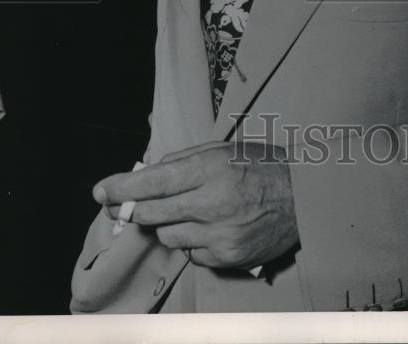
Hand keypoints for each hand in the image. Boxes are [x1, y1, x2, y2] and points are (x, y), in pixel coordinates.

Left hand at [92, 141, 298, 269]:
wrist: (305, 199)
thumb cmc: (262, 167)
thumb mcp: (225, 150)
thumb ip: (185, 160)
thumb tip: (147, 172)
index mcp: (211, 169)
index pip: (154, 181)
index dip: (123, 187)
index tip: (101, 190)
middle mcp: (212, 203)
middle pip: (153, 213)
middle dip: (135, 209)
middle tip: (126, 206)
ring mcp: (219, 234)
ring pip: (168, 235)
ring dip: (168, 224)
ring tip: (189, 211)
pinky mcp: (227, 257)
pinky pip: (191, 253)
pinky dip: (192, 241)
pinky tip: (210, 228)